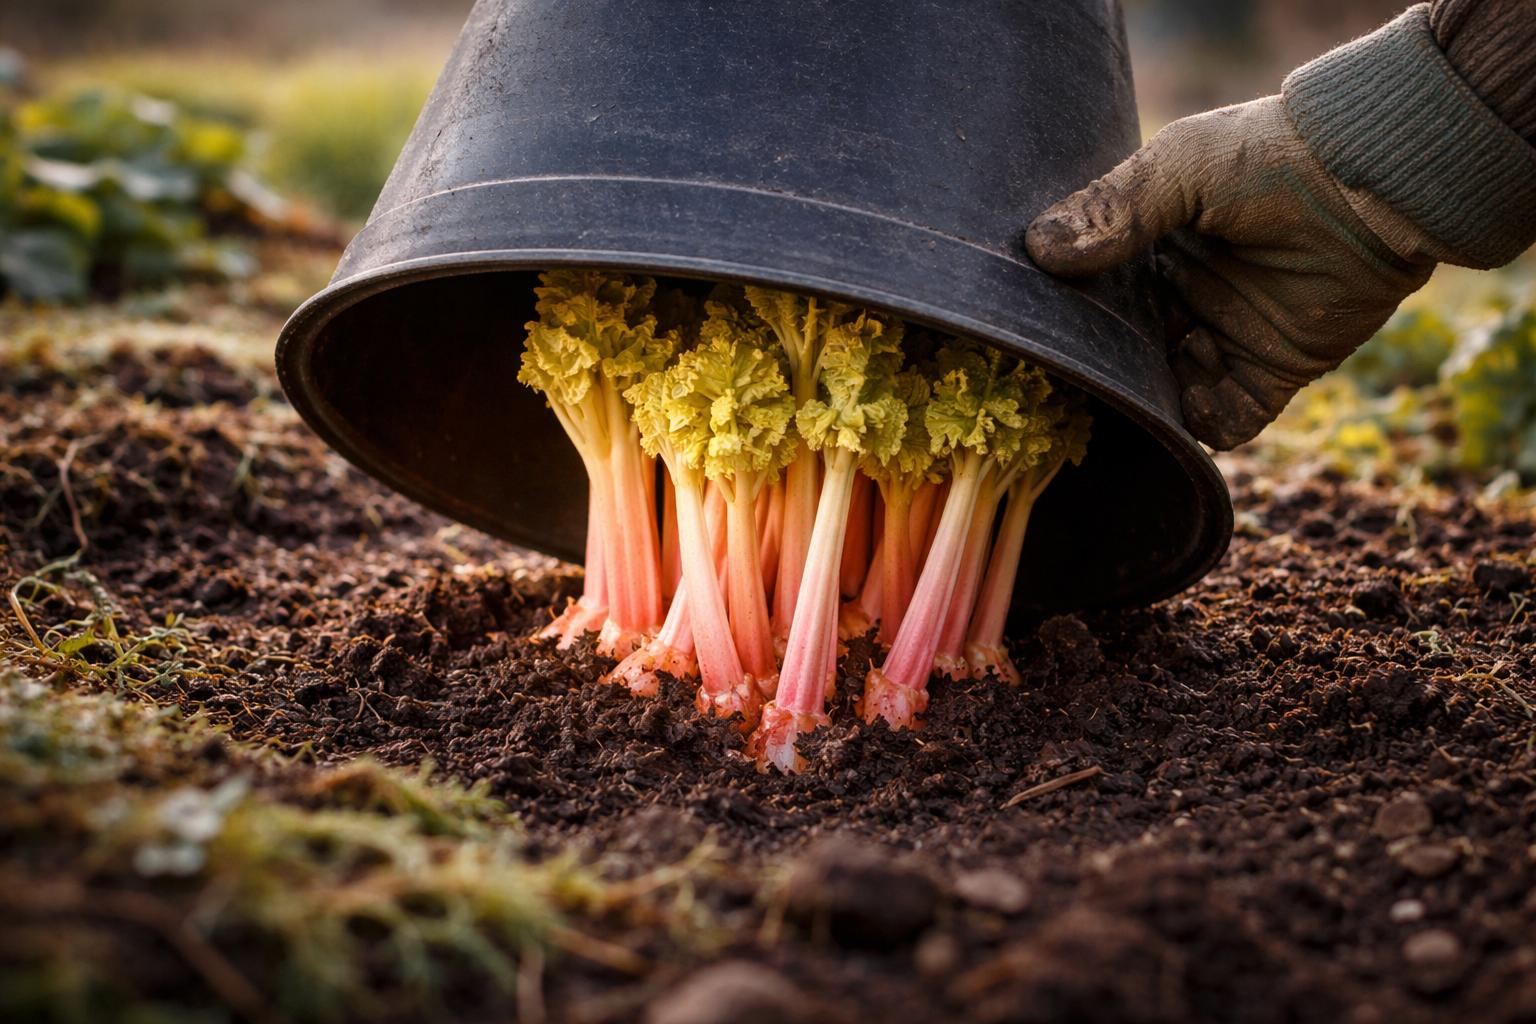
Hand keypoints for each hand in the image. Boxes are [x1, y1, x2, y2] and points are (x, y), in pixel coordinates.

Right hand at [1025, 96, 1433, 449]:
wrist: (1374, 185)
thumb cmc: (1272, 158)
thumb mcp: (1180, 168)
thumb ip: (1114, 209)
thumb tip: (1038, 249)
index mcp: (1149, 251)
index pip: (1092, 295)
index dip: (1067, 313)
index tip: (1037, 327)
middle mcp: (1178, 301)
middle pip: (1121, 352)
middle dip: (1104, 367)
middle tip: (1080, 374)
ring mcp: (1221, 341)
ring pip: (1164, 393)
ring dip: (1153, 397)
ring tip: (1147, 383)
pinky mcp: (1267, 376)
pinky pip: (1224, 423)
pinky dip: (1205, 424)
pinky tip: (1197, 399)